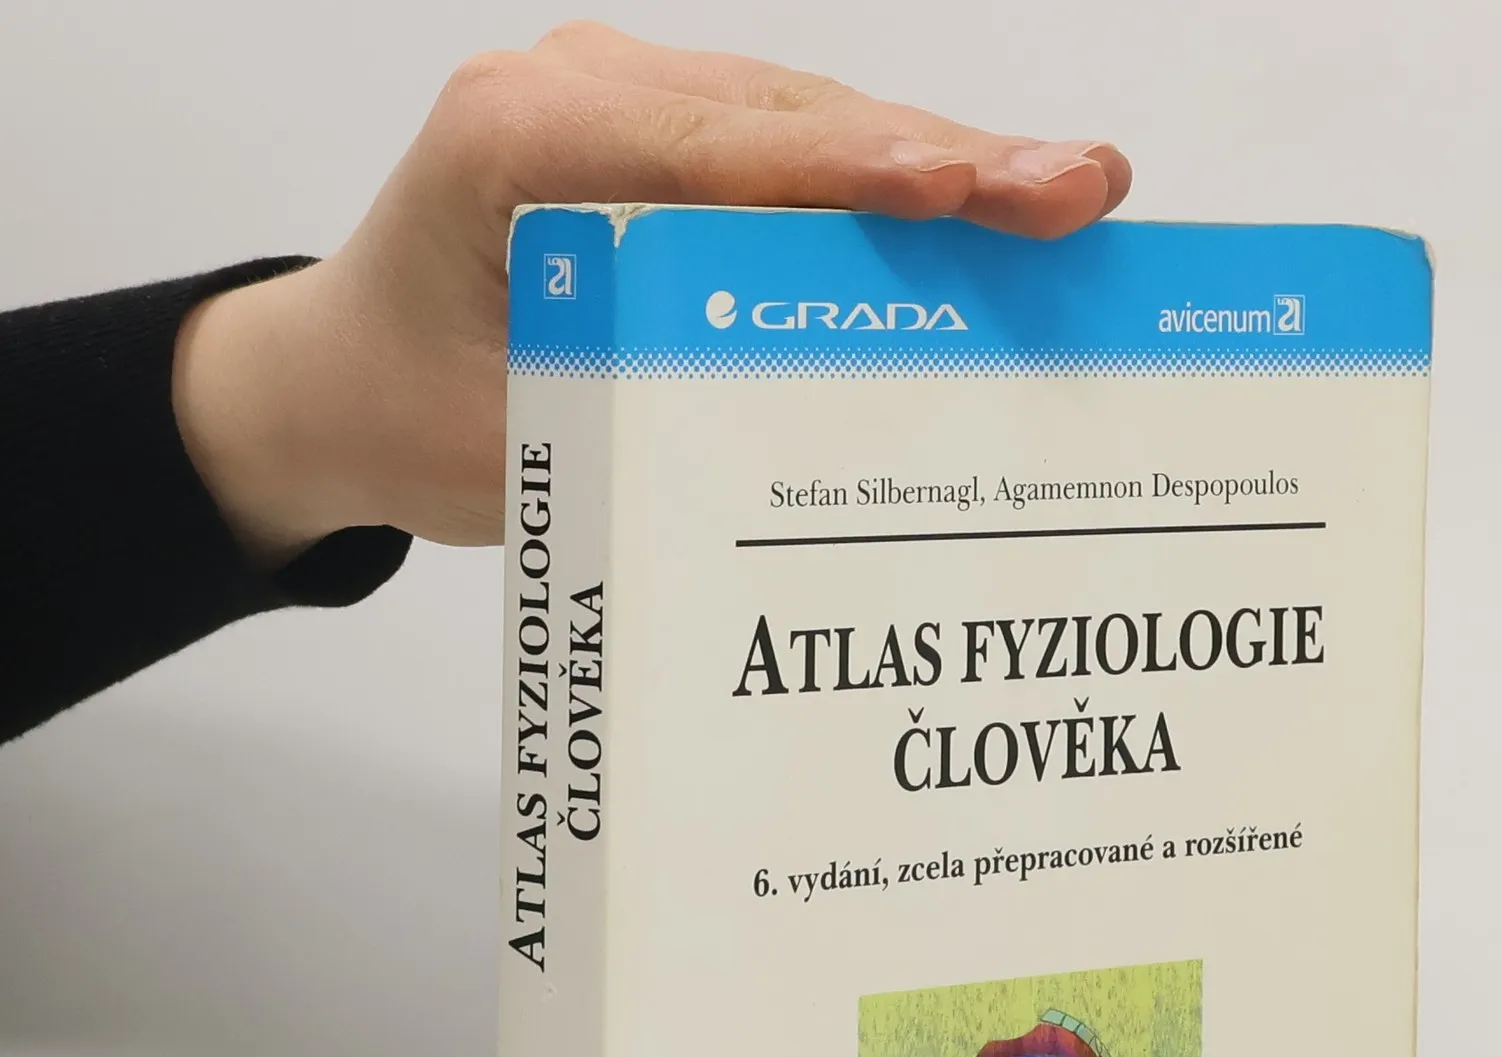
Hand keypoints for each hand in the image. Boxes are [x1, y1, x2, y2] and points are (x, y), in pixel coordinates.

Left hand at [171, 24, 1131, 561]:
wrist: (341, 383)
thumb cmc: (411, 417)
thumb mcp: (526, 444)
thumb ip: (656, 409)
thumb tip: (830, 426)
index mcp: (516, 143)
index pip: (711, 147)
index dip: (848, 169)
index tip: (961, 187)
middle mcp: (575, 90)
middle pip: (789, 116)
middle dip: (943, 158)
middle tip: (1082, 188)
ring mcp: (624, 103)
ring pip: (810, 121)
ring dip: (942, 166)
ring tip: (1070, 194)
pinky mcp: (664, 140)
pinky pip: (794, 151)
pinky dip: (892, 189)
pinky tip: (993, 210)